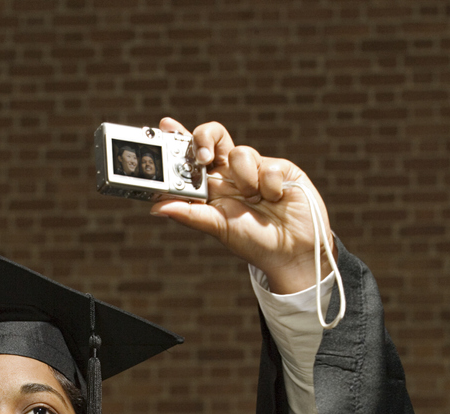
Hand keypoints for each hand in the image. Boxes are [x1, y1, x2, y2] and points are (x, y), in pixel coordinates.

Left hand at [149, 117, 333, 294]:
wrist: (293, 252)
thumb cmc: (254, 242)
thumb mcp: (218, 228)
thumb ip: (190, 214)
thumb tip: (156, 208)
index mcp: (212, 186)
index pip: (192, 156)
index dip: (179, 138)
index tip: (166, 126)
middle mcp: (231, 174)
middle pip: (213, 137)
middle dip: (205, 139)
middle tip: (204, 158)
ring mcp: (256, 168)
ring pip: (240, 153)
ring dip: (246, 180)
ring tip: (257, 200)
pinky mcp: (281, 168)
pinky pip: (268, 165)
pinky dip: (270, 186)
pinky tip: (277, 200)